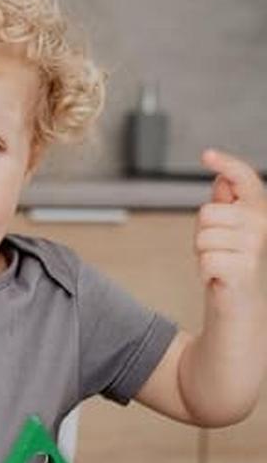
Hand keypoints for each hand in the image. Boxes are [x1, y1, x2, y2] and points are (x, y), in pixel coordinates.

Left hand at [195, 149, 266, 302]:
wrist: (241, 308)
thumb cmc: (230, 267)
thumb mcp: (226, 232)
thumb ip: (227, 205)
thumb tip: (222, 178)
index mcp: (258, 211)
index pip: (245, 179)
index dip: (227, 164)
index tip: (207, 154)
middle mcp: (262, 224)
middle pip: (207, 212)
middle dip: (202, 233)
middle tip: (217, 252)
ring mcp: (256, 245)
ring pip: (203, 236)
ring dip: (202, 254)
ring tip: (219, 264)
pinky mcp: (245, 267)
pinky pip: (205, 259)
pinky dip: (204, 272)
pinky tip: (219, 278)